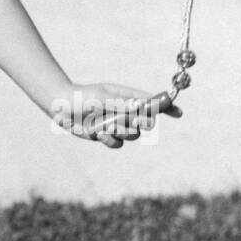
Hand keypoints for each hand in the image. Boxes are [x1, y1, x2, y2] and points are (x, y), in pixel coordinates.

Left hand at [52, 82, 181, 149]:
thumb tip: (144, 107)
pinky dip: (109, 140)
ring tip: (105, 124)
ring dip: (121, 131)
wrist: (61, 108)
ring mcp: (116, 125)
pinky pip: (117, 144)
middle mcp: (124, 111)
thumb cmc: (82, 97)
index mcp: (126, 96)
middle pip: (146, 123)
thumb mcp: (103, 98)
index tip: (178, 113)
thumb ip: (124, 104)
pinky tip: (98, 133)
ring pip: (132, 135)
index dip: (165, 108)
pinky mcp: (106, 136)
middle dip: (141, 124)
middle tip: (134, 121)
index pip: (151, 102)